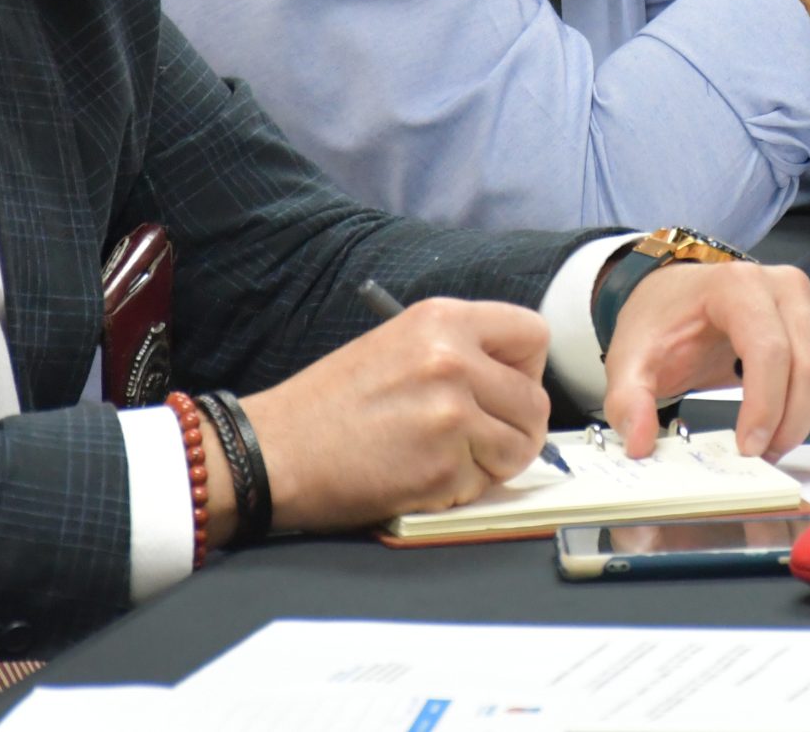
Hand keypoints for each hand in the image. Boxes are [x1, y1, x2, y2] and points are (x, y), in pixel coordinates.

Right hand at [243, 298, 552, 530]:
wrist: (274, 451)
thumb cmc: (327, 405)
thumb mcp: (397, 344)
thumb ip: (459, 350)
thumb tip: (514, 378)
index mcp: (442, 319)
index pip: (533, 335)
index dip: (526, 369)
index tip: (507, 388)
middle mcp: (453, 359)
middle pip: (535, 401)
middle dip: (515, 426)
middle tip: (477, 437)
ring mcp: (451, 414)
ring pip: (521, 447)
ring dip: (493, 462)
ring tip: (446, 456)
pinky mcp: (443, 466)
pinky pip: (486, 483)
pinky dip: (462, 488)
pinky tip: (421, 475)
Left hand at [601, 260, 809, 460]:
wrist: (681, 299)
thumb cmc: (664, 322)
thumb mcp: (630, 359)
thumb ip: (627, 401)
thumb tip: (638, 441)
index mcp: (737, 286)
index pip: (769, 351)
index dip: (764, 407)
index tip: (748, 448)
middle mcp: (784, 285)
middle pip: (809, 367)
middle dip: (789, 423)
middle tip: (761, 453)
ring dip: (807, 416)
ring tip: (769, 429)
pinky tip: (791, 406)